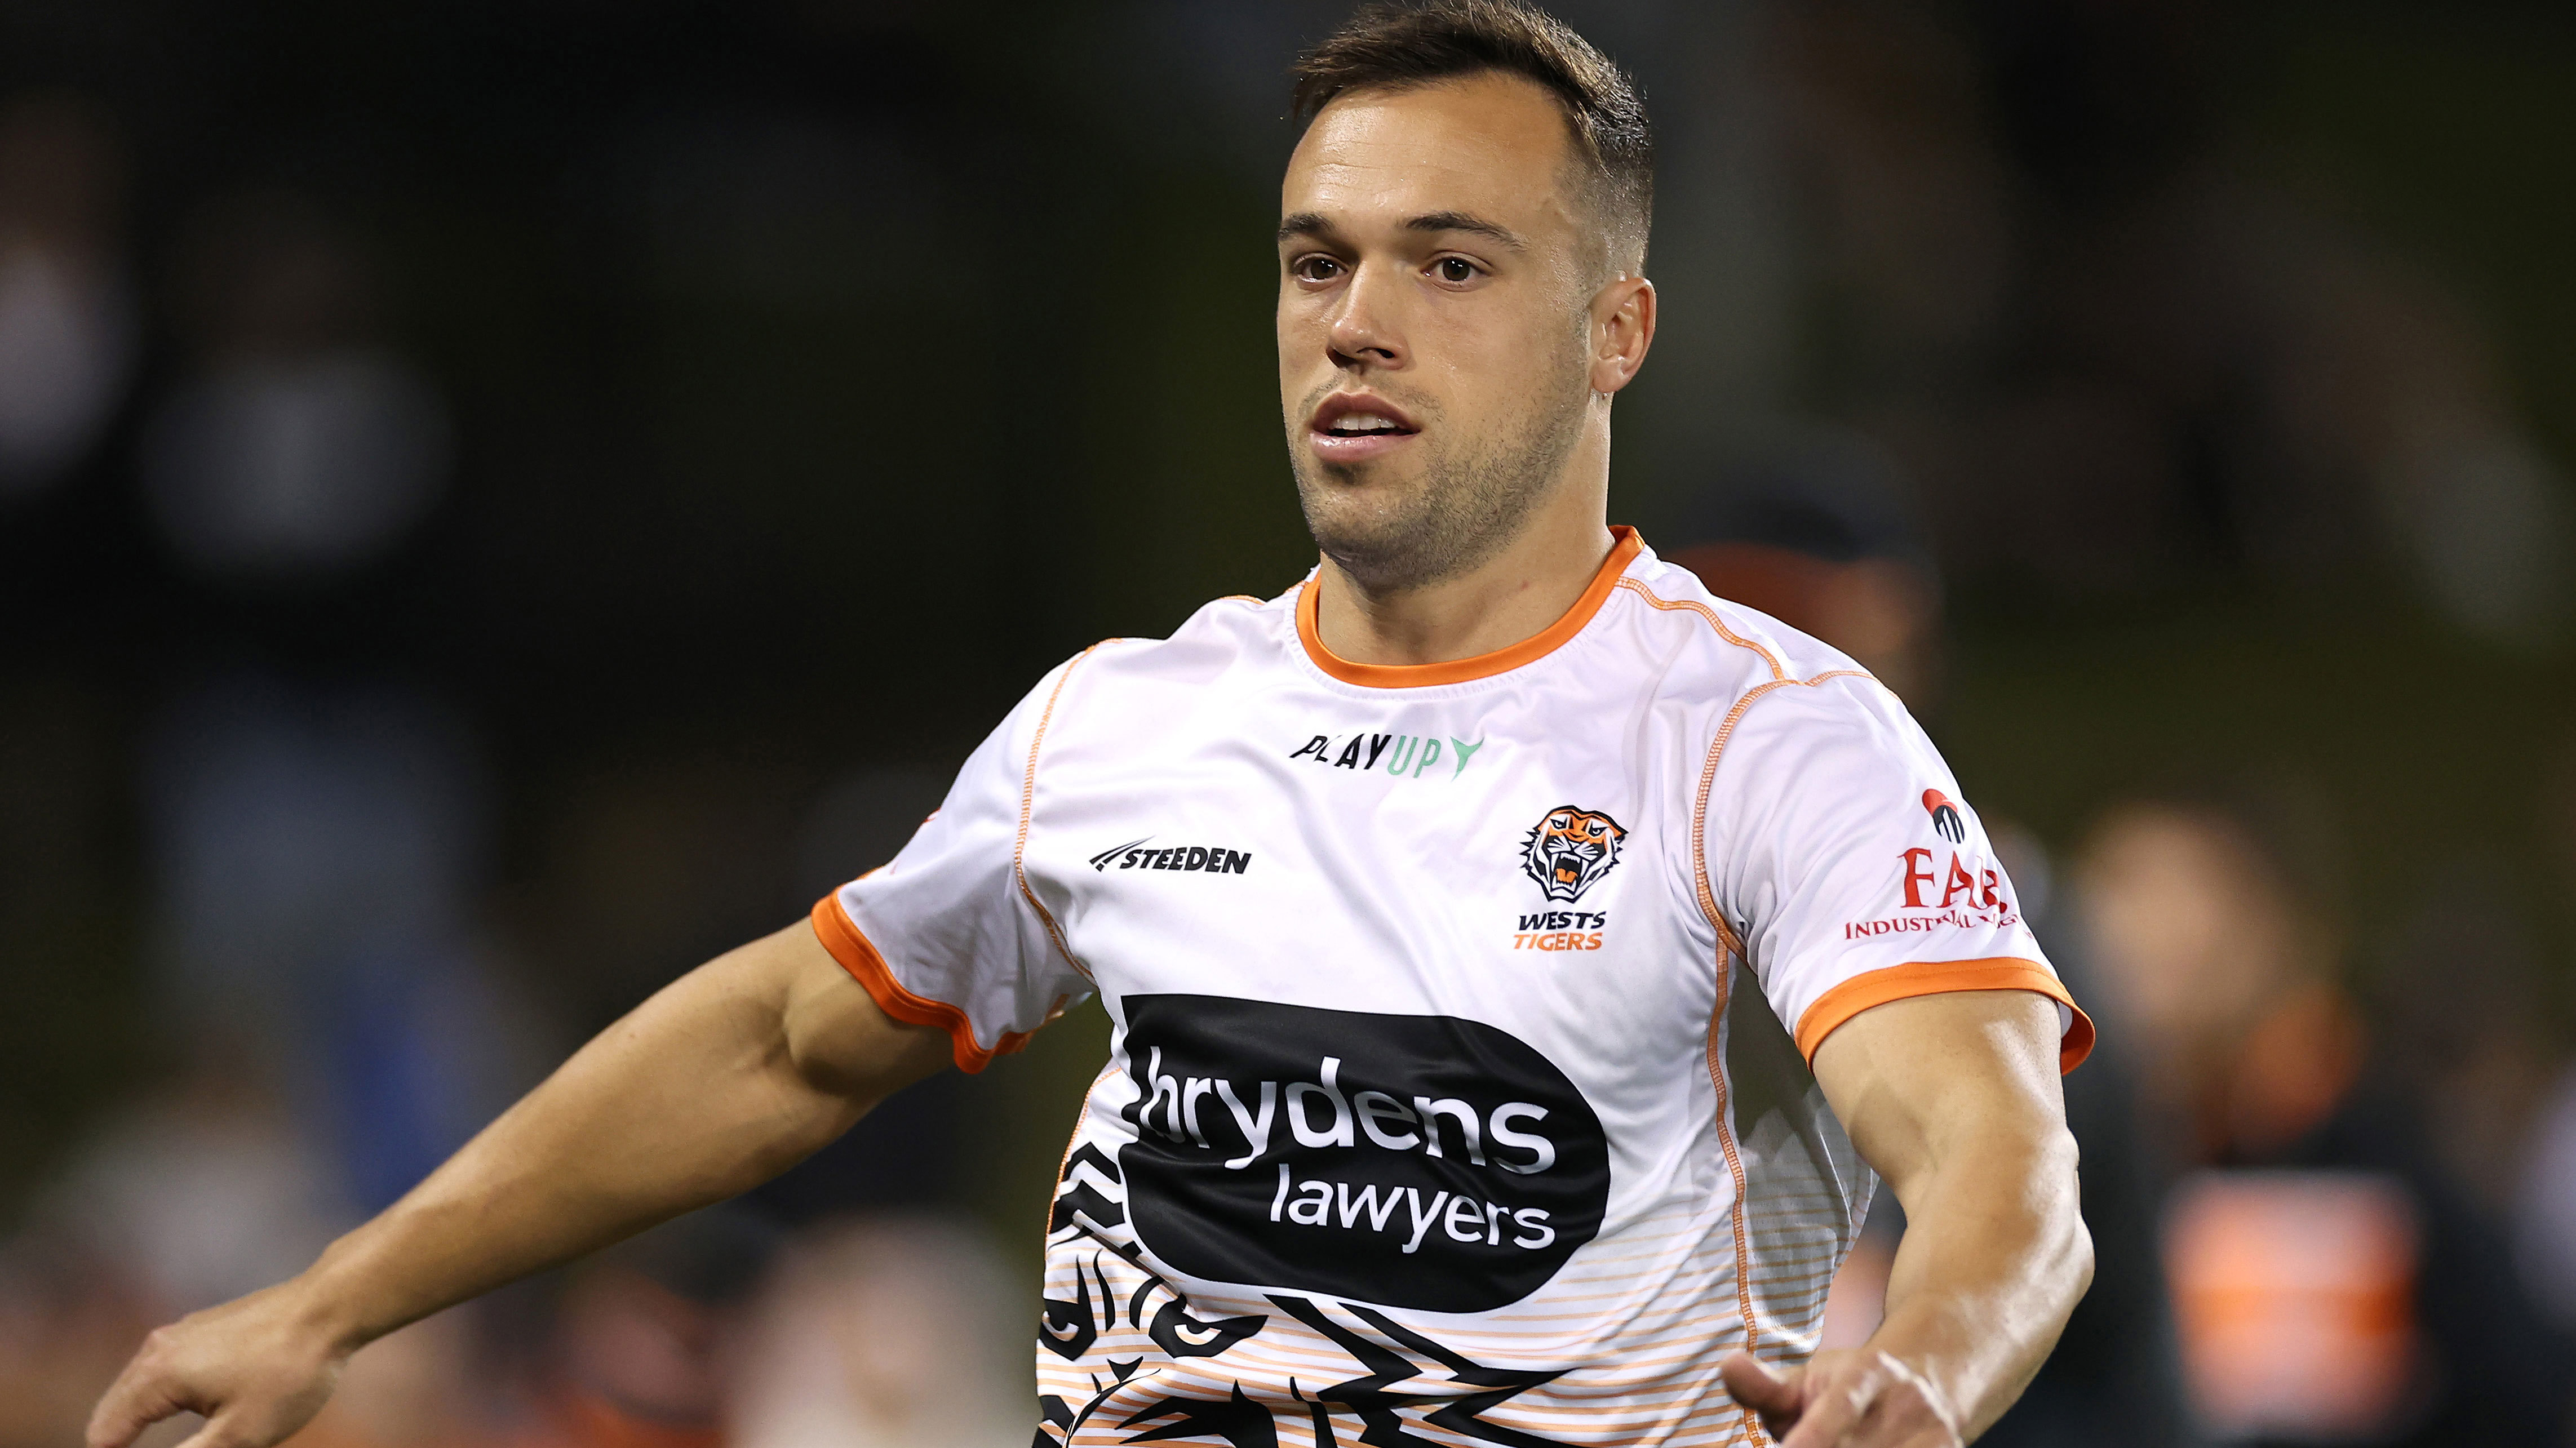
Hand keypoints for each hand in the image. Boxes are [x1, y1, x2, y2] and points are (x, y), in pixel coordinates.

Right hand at [86, 1280, 348, 1447]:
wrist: (330, 1308)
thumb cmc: (290, 1372)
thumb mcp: (240, 1436)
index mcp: (155, 1376)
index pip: (104, 1435)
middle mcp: (156, 1349)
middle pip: (114, 1412)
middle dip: (121, 1442)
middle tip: (176, 1445)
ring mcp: (179, 1334)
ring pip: (138, 1389)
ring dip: (141, 1420)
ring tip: (166, 1442)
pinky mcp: (202, 1329)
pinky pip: (163, 1370)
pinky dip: (163, 1397)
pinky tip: (191, 1412)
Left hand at [1720, 1349, 1964, 1447]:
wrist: (1924, 1382)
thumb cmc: (1847, 1389)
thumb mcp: (1806, 1381)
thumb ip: (1765, 1386)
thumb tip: (1727, 1366)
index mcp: (1868, 1371)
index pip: (1842, 1406)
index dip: (1815, 1435)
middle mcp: (1909, 1401)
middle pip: (1861, 1446)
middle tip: (1796, 1445)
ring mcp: (1936, 1433)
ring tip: (1827, 1444)